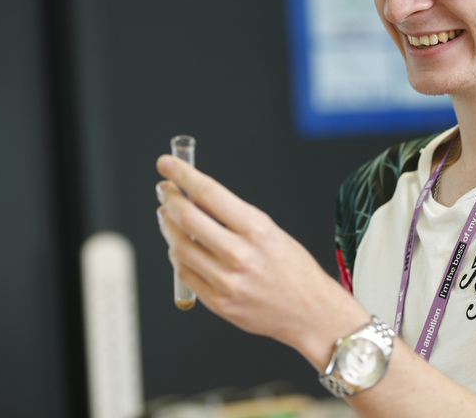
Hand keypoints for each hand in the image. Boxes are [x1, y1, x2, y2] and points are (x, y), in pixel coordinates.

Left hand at [155, 154, 367, 367]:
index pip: (209, 193)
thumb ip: (234, 216)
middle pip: (187, 218)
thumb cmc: (294, 270)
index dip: (182, 174)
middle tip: (165, 191)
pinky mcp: (219, 303)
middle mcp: (241, 255)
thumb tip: (197, 196)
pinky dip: (177, 257)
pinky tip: (180, 248)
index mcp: (257, 229)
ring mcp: (227, 281)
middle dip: (169, 199)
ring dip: (168, 227)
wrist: (310, 312)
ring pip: (179, 247)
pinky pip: (185, 274)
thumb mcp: (271, 231)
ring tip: (168, 218)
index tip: (167, 164)